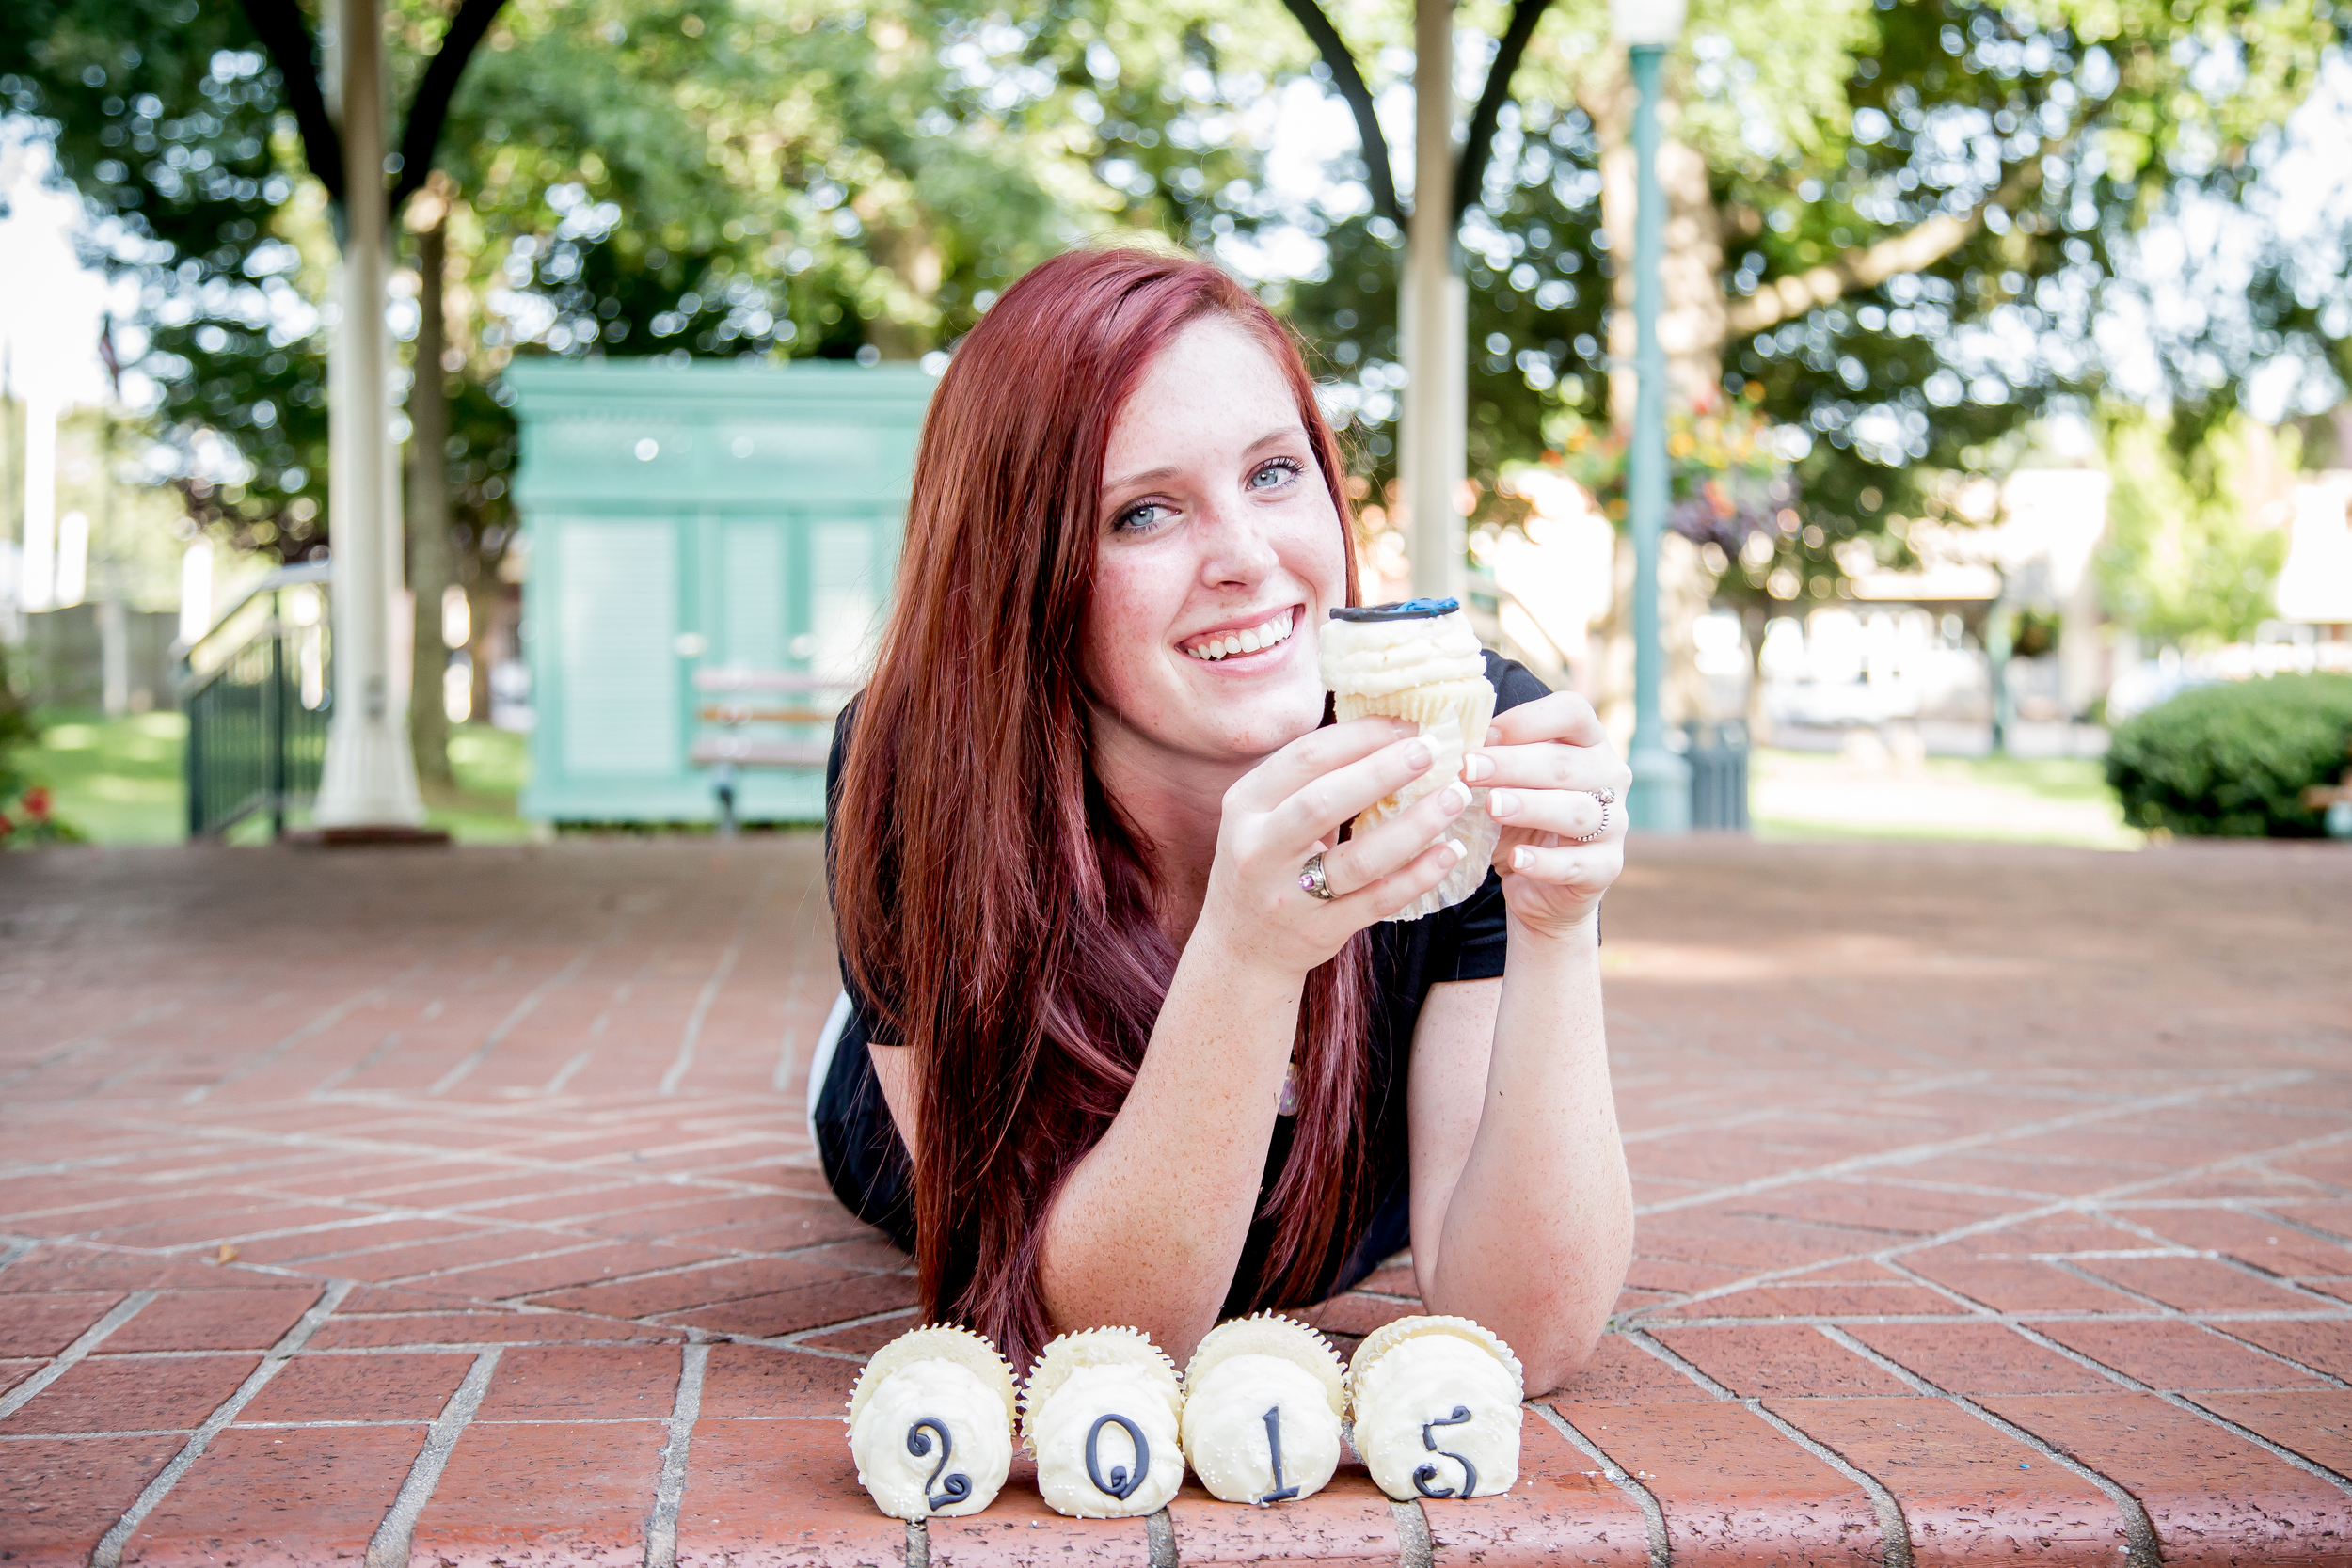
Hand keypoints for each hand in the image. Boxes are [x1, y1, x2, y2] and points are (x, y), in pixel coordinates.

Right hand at [1204, 718, 1476, 975]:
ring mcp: (1289, 894)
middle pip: (1325, 800)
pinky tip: (1449, 852)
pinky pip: (1379, 899)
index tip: (1406, 724)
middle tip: (1431, 750)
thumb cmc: (1266, 864)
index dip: (1360, 736)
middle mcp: (1260, 848)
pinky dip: (1419, 875)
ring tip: (1454, 798)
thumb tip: (1386, 731)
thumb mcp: (1264, 816)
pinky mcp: (1321, 930)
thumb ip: (1309, 780)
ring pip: (1360, 858)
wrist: (1241, 947)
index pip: (1305, 757)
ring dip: (1414, 825)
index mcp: (1245, 805)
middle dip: (1383, 770)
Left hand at [1463, 693, 1629, 938]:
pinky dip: (1545, 862)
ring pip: (1577, 811)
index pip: (1573, 712)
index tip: (1482, 734)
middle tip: (1469, 769)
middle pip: (1566, 763)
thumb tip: (1447, 742)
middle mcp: (1609, 776)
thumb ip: (1489, 759)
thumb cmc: (1518, 817)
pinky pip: (1578, 864)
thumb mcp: (1504, 782)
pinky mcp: (1606, 867)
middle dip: (1513, 765)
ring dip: (1531, 807)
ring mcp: (1614, 823)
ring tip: (1493, 807)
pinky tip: (1517, 859)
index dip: (1529, 719)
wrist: (1538, 884)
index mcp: (1588, 741)